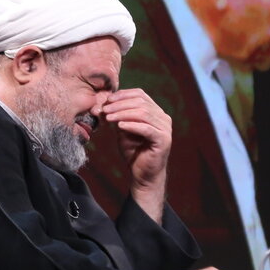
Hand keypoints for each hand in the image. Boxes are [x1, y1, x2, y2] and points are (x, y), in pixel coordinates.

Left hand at [101, 88, 171, 219]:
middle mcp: (163, 118)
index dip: (123, 94)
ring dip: (123, 113)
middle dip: (120, 104)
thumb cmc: (134, 152)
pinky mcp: (163, 140)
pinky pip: (146, 128)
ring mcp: (165, 129)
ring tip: (109, 117)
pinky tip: (119, 126)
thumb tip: (104, 104)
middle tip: (105, 108)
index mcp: (156, 112)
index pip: (140, 95)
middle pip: (141, 102)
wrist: (143, 175)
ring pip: (143, 113)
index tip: (108, 99)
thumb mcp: (123, 131)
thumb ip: (118, 117)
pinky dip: (132, 125)